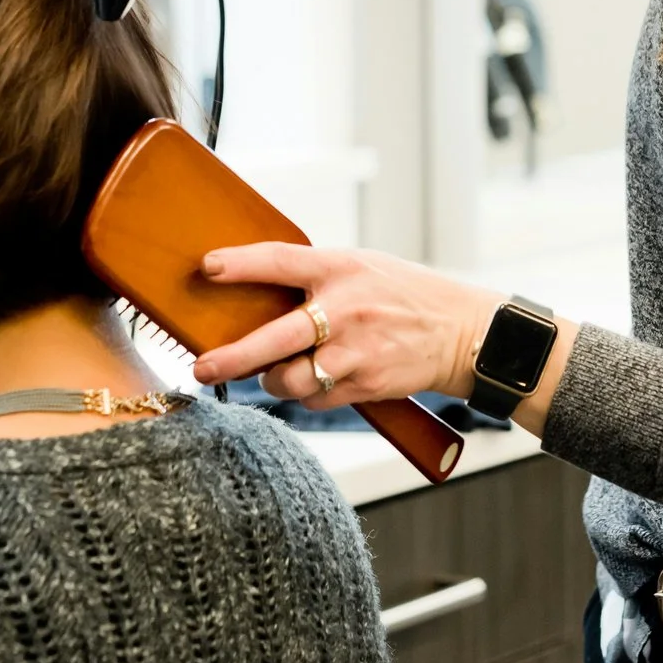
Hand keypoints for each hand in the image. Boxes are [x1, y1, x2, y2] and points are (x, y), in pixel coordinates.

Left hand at [187, 243, 498, 409]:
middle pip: (275, 339)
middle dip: (232, 358)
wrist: (461, 332)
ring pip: (291, 380)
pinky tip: (320, 379)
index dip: (241, 265)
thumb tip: (257, 293)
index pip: (281, 261)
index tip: (207, 267)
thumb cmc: (404, 295)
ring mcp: (356, 352)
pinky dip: (308, 395)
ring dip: (273, 381)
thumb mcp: (363, 267)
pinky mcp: (365, 385)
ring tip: (273, 373)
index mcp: (341, 269)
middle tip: (202, 367)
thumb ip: (317, 277)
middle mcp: (346, 310)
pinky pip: (316, 400)